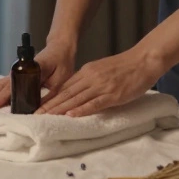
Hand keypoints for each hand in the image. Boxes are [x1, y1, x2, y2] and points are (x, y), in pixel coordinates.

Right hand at [0, 42, 76, 110]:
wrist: (61, 48)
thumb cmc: (63, 63)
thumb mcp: (61, 80)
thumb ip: (51, 95)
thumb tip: (40, 111)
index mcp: (31, 71)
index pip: (14, 86)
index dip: (2, 97)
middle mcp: (22, 69)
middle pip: (4, 84)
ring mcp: (19, 70)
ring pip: (3, 82)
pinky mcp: (20, 72)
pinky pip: (6, 81)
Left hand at [34, 48, 161, 117]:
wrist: (144, 60)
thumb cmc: (125, 67)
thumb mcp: (101, 69)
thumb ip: (88, 79)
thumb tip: (75, 92)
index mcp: (86, 72)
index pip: (63, 87)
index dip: (49, 98)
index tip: (37, 106)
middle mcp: (90, 78)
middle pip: (66, 94)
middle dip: (49, 106)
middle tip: (34, 115)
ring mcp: (101, 86)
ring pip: (76, 99)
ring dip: (60, 109)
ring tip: (46, 118)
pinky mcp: (113, 94)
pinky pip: (94, 103)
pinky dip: (82, 110)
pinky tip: (71, 115)